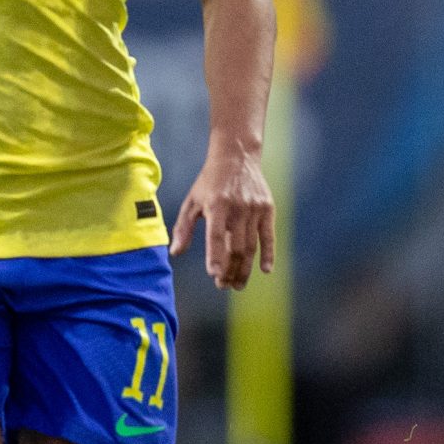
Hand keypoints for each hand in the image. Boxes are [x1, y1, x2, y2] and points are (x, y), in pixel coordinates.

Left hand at [171, 137, 276, 289]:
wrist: (236, 157)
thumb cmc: (209, 182)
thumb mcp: (192, 201)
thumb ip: (183, 228)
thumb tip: (175, 253)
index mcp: (216, 206)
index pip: (216, 236)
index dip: (216, 256)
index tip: (214, 274)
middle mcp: (237, 208)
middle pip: (235, 247)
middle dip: (230, 270)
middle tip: (223, 286)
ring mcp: (254, 209)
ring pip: (251, 246)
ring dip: (245, 268)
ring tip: (237, 284)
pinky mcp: (267, 209)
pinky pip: (268, 236)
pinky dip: (268, 254)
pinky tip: (265, 270)